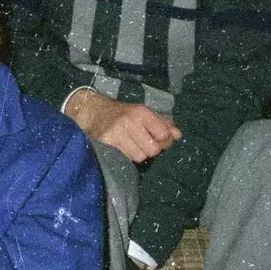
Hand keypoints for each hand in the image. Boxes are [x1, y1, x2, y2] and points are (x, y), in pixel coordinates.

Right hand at [65, 90, 180, 162]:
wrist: (92, 111)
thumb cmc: (123, 114)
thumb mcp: (143, 113)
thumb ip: (162, 123)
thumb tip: (178, 135)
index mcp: (141, 112)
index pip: (164, 134)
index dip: (164, 141)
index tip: (157, 139)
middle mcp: (129, 121)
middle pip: (153, 149)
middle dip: (150, 149)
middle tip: (143, 144)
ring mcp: (116, 132)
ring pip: (139, 157)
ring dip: (137, 154)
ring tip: (131, 146)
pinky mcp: (106, 142)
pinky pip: (125, 158)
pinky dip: (126, 156)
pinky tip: (122, 149)